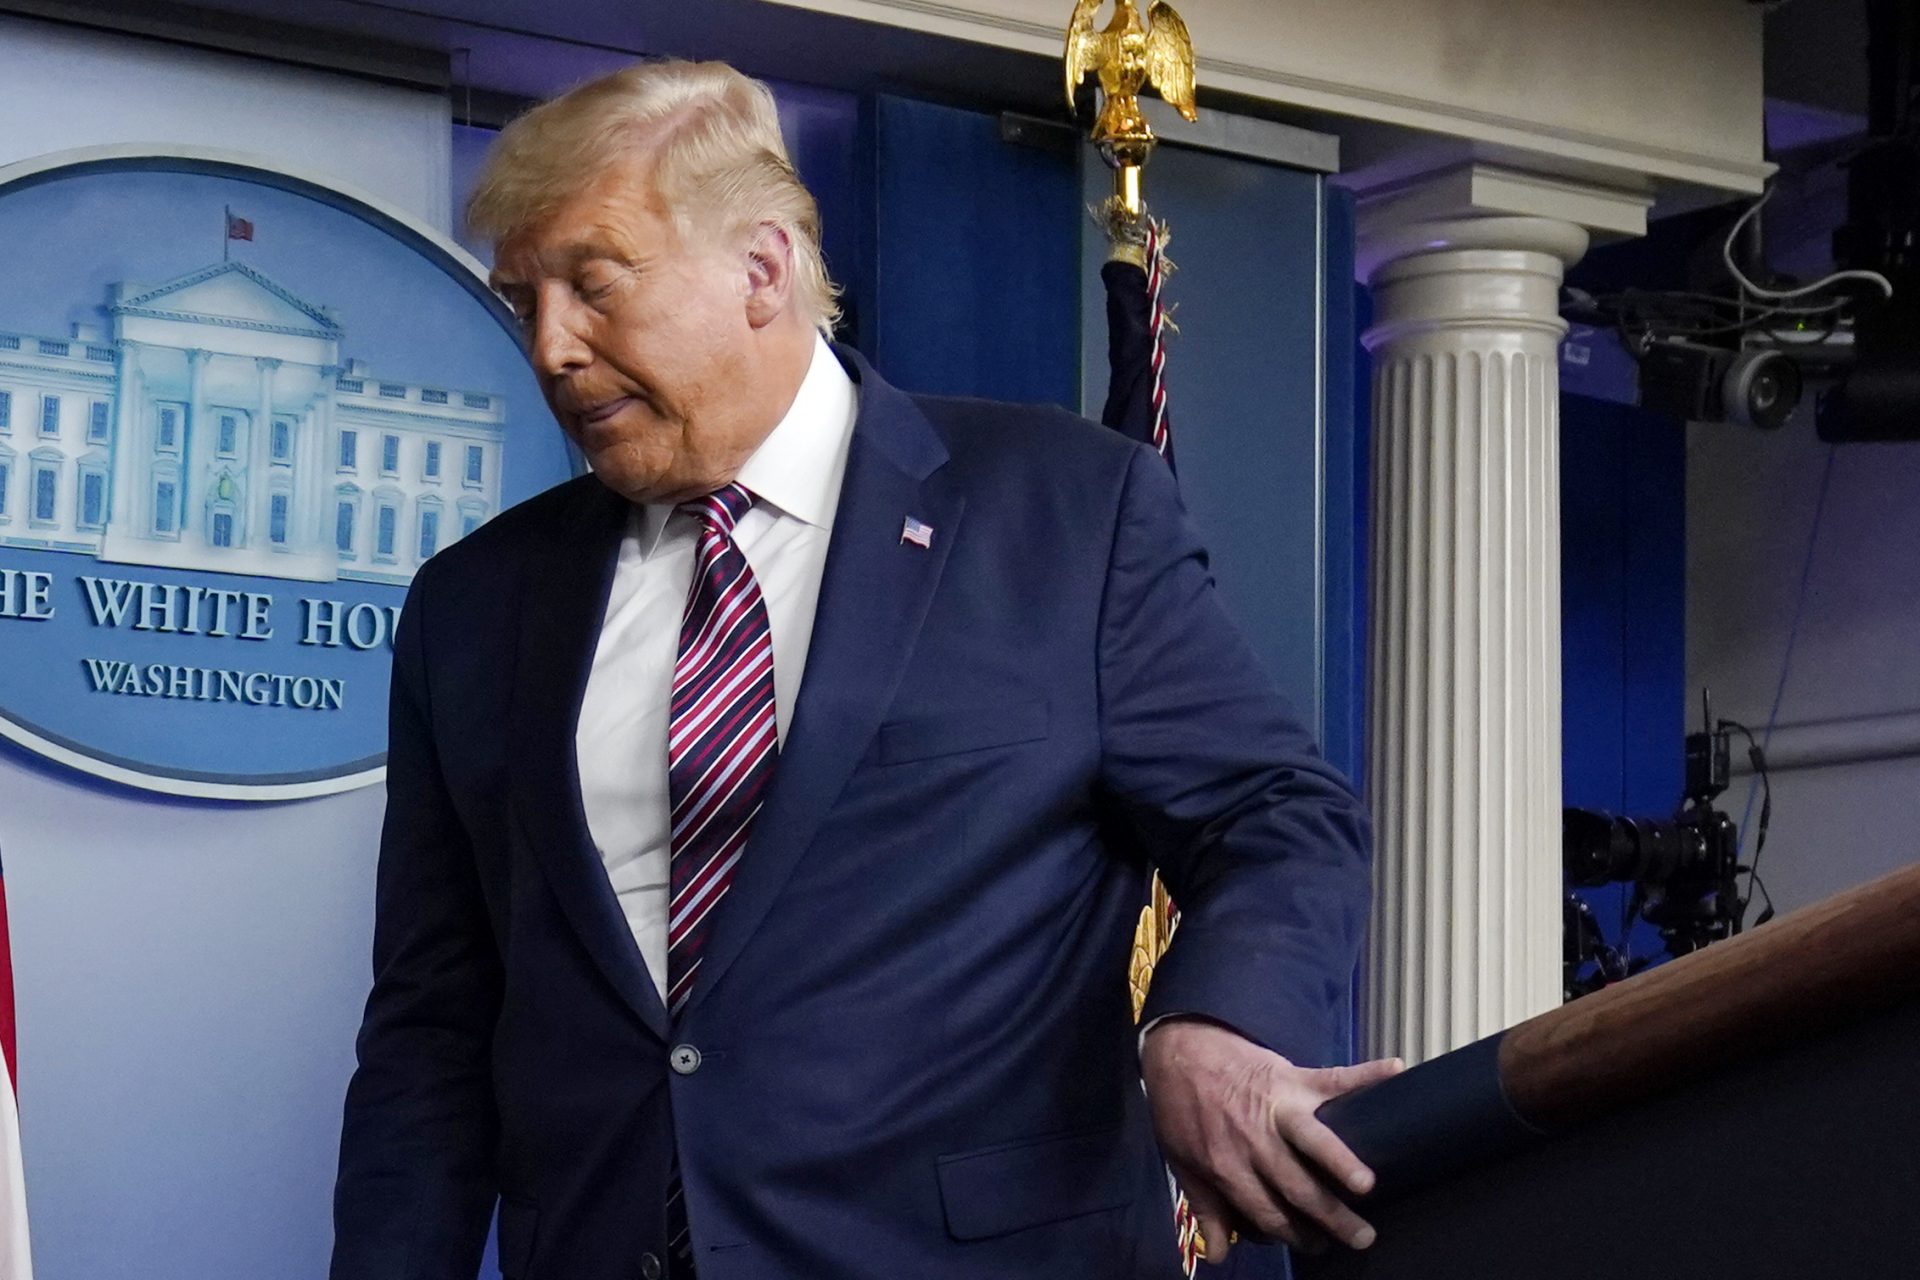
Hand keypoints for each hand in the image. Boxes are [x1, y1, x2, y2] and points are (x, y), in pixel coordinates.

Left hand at [1141, 1018, 1404, 1262]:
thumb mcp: (1182, 1161)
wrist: (1179, 1048)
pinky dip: (1367, 1073)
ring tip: (1367, 1184)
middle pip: (1297, 1187)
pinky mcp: (1292, 1076)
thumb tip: (1216, 1256)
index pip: (1268, 1213)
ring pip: (1313, 1139)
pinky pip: (1334, 1077)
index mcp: (1228, 1167)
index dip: (1293, 1234)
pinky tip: (1396, 1071)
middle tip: (1362, 1237)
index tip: (1316, 1245)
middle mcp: (1255, 1141)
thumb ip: (1205, 1208)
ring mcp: (1276, 1107)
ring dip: (1340, 1161)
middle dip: (1330, 1217)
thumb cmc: (1181, 1107)